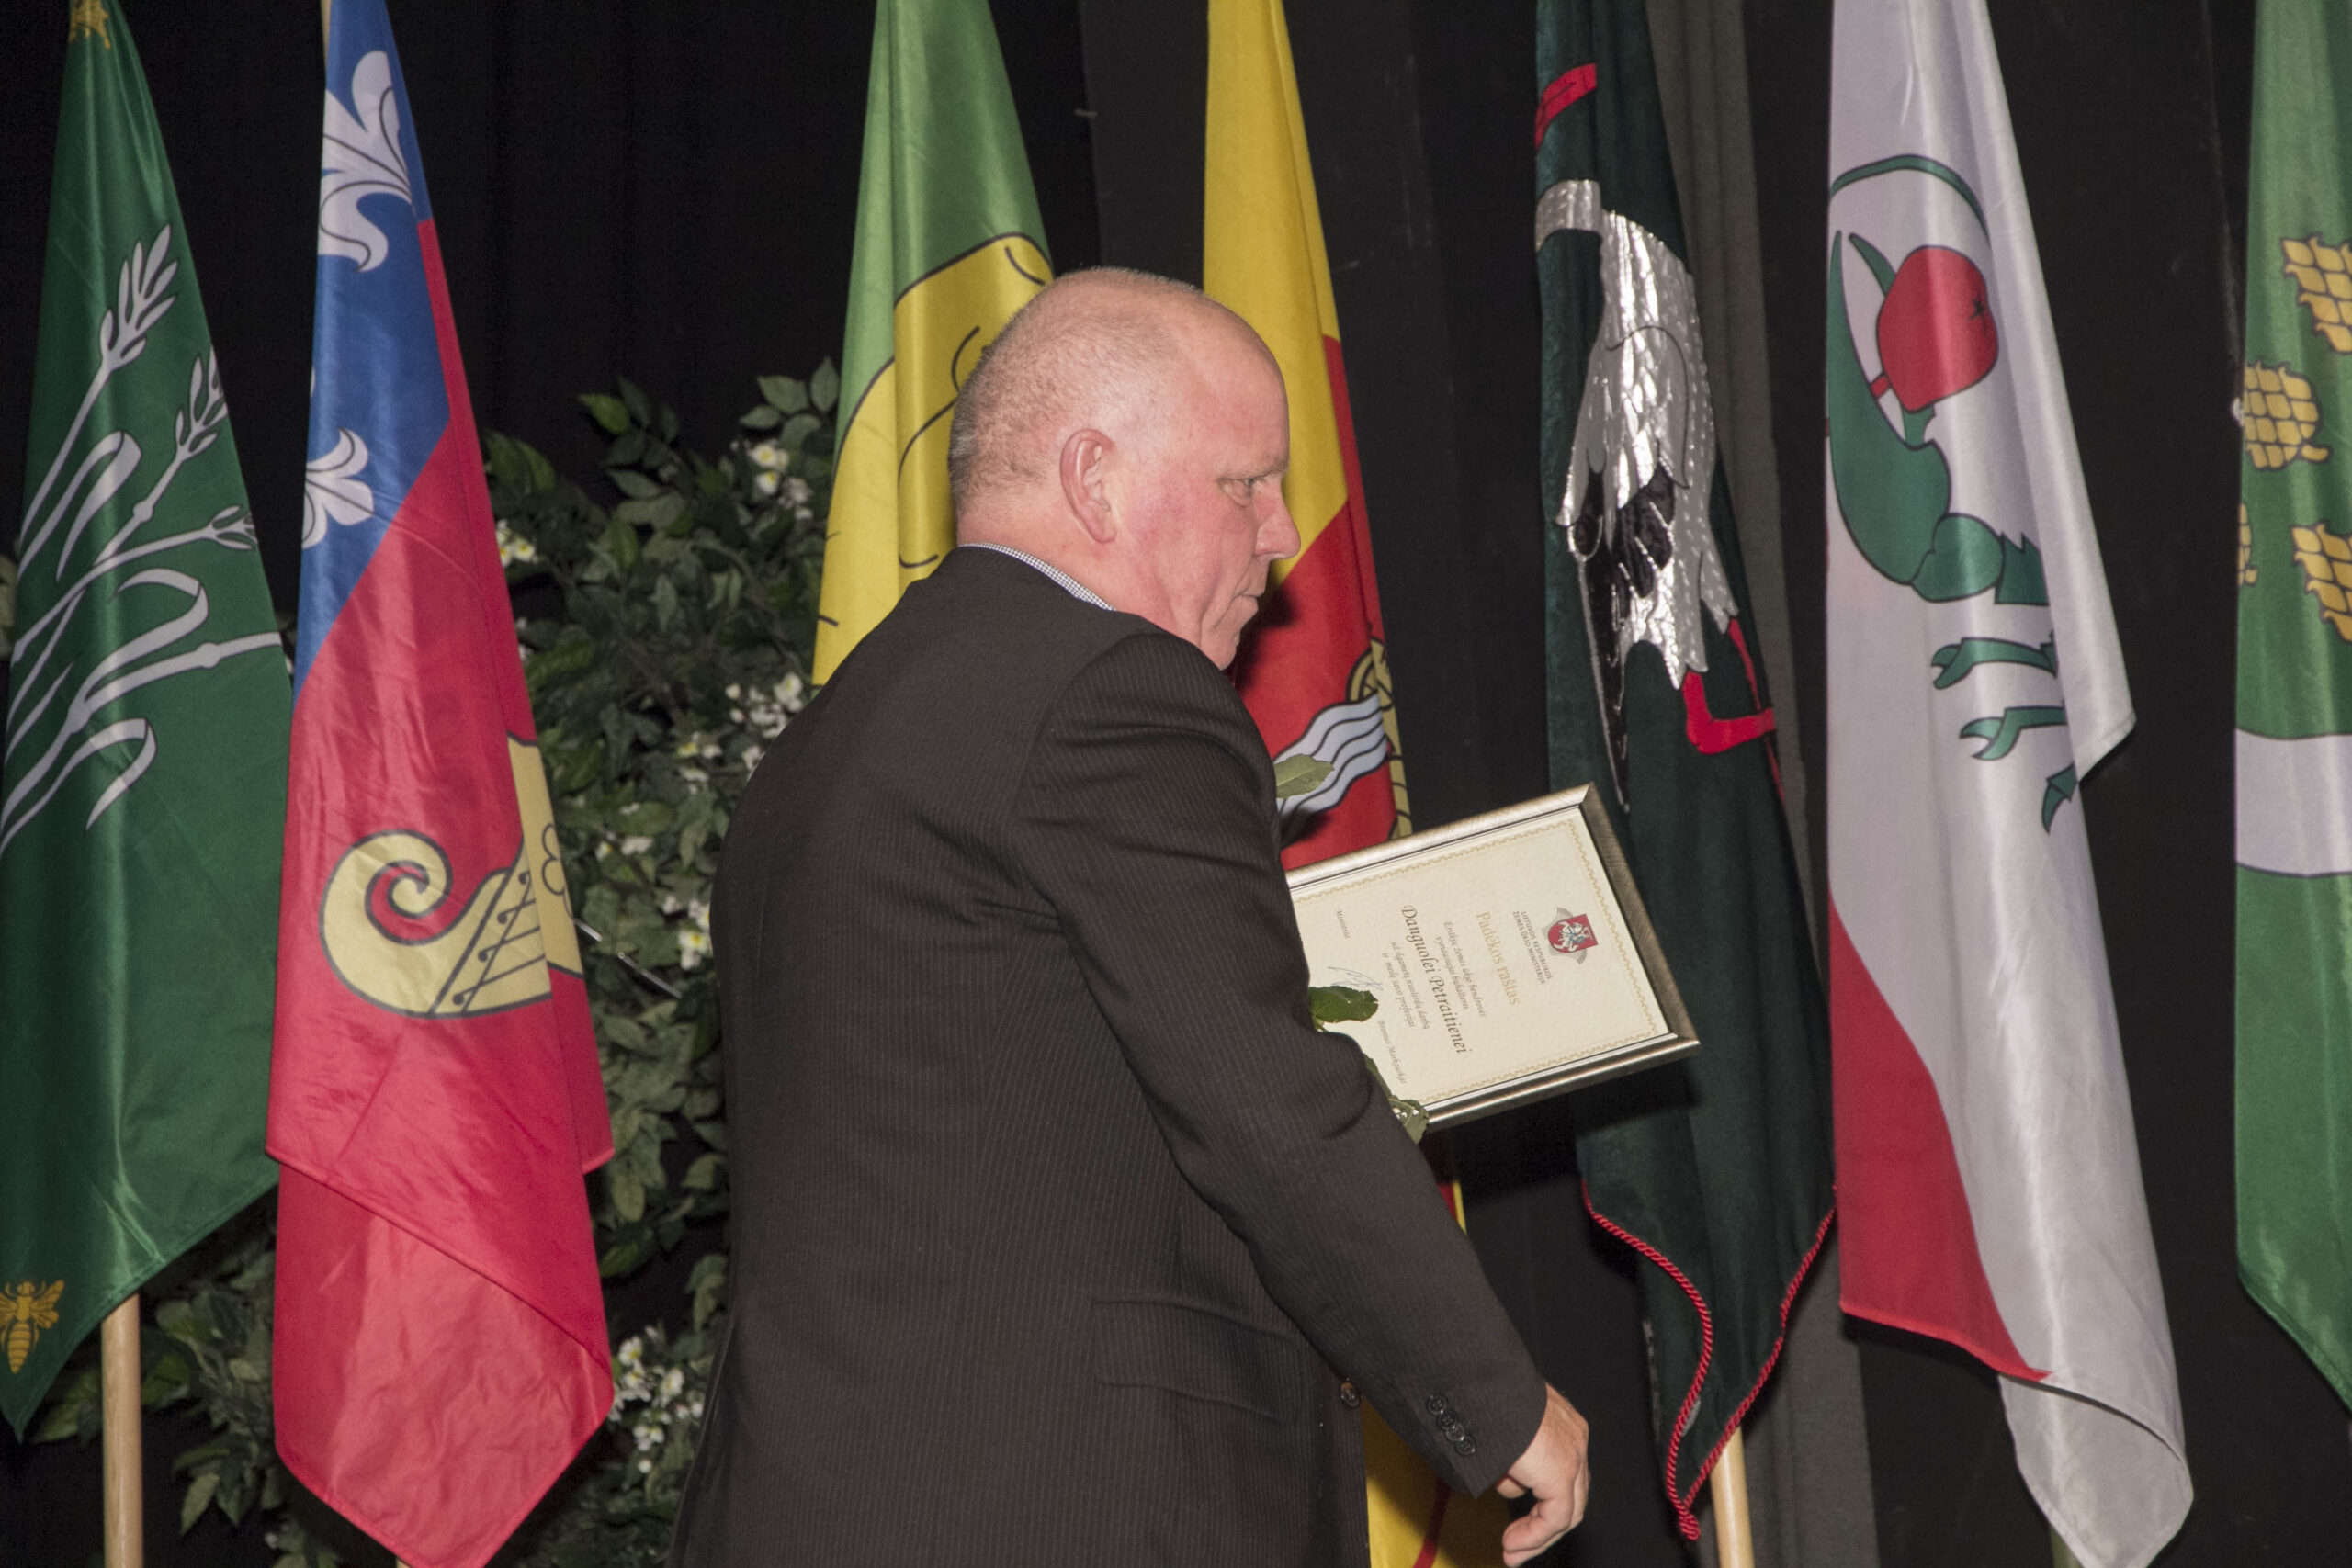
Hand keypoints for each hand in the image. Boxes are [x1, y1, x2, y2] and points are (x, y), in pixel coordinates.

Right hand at [1493, 1383, 1589, 1565]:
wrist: (1478, 1380)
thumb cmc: (1479, 1392)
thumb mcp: (1500, 1426)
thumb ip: (1512, 1455)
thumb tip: (1508, 1480)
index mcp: (1561, 1422)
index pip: (1563, 1476)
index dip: (1541, 1506)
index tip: (1516, 1525)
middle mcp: (1574, 1437)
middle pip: (1570, 1497)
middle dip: (1542, 1528)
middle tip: (1514, 1548)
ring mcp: (1572, 1453)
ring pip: (1566, 1511)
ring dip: (1535, 1536)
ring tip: (1509, 1549)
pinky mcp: (1561, 1470)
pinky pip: (1555, 1517)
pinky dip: (1534, 1536)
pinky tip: (1512, 1545)